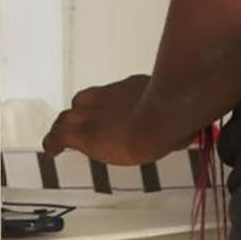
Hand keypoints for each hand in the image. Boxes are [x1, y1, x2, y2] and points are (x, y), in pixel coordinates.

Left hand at [41, 74, 181, 165]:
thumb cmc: (175, 116)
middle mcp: (105, 98)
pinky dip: (53, 142)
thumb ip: (177, 121)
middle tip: (81, 128)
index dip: (102, 105)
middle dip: (80, 115)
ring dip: (65, 128)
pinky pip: (59, 136)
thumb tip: (189, 132)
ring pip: (67, 118)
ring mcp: (92, 115)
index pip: (108, 95)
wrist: (157, 120)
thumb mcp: (179, 113)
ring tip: (60, 139)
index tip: (105, 116)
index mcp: (129, 89)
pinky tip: (50, 150)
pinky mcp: (83, 134)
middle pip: (83, 102)